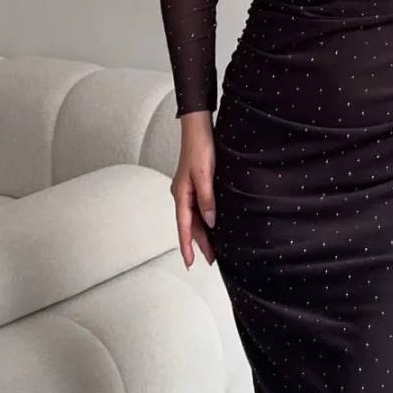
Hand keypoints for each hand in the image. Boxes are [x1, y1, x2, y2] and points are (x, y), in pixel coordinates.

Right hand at [171, 121, 216, 268]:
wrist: (198, 129)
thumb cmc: (199, 148)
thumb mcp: (205, 175)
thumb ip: (206, 199)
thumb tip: (210, 221)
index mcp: (181, 194)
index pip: (183, 226)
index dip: (187, 245)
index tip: (190, 262)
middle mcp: (181, 195)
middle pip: (189, 225)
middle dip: (198, 243)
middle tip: (210, 260)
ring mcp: (187, 190)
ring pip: (193, 218)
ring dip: (201, 233)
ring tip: (212, 249)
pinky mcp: (194, 185)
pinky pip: (196, 208)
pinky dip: (203, 220)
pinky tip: (210, 225)